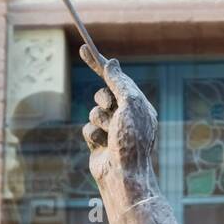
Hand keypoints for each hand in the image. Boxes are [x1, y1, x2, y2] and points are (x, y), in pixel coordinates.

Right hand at [81, 45, 158, 208]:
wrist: (124, 175)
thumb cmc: (132, 140)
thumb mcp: (130, 104)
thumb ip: (119, 82)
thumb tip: (111, 63)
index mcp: (139, 106)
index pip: (118, 80)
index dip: (100, 64)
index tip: (84, 48)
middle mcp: (127, 118)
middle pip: (103, 94)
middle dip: (103, 99)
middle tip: (111, 109)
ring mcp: (112, 130)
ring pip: (93, 111)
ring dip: (99, 120)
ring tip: (110, 134)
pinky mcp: (99, 143)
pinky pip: (87, 128)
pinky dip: (92, 134)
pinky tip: (103, 146)